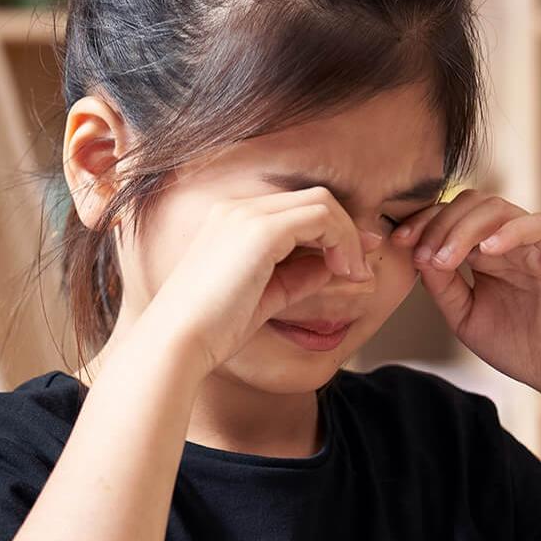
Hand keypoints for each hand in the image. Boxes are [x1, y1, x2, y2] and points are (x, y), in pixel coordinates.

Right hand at [143, 187, 379, 374]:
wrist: (178, 341)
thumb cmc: (213, 328)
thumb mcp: (265, 296)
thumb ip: (297, 276)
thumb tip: (331, 266)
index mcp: (231, 220)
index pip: (295, 209)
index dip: (333, 230)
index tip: (355, 260)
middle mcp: (237, 208)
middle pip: (313, 199)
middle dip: (347, 229)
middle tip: (362, 267)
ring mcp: (247, 214)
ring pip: (321, 203)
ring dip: (347, 237)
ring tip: (355, 274)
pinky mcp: (260, 230)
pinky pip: (320, 218)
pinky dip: (341, 241)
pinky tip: (344, 272)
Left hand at [394, 189, 540, 407]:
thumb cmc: (523, 350)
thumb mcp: (467, 317)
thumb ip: (443, 286)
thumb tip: (417, 253)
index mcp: (490, 254)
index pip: (453, 218)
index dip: (424, 223)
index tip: (398, 243)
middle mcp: (513, 242)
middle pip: (471, 204)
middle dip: (438, 223)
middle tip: (420, 254)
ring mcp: (539, 245)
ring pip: (499, 208)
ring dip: (463, 229)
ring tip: (446, 260)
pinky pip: (538, 225)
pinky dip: (509, 231)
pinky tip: (487, 251)